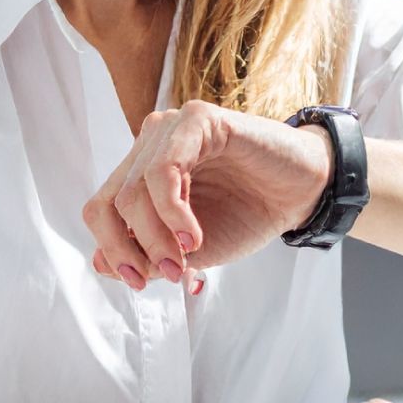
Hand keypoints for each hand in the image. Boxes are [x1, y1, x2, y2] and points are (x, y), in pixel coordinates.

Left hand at [81, 102, 331, 292]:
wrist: (301, 192)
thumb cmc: (248, 214)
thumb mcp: (190, 249)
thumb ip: (148, 254)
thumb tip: (101, 265)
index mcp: (141, 172)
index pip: (101, 210)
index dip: (111, 250)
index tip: (138, 282)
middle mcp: (149, 146)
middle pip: (108, 203)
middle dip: (131, 249)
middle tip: (168, 274)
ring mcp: (171, 128)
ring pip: (133, 191)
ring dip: (156, 236)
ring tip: (187, 256)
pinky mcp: (198, 120)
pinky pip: (164, 170)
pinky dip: (172, 211)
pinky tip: (191, 235)